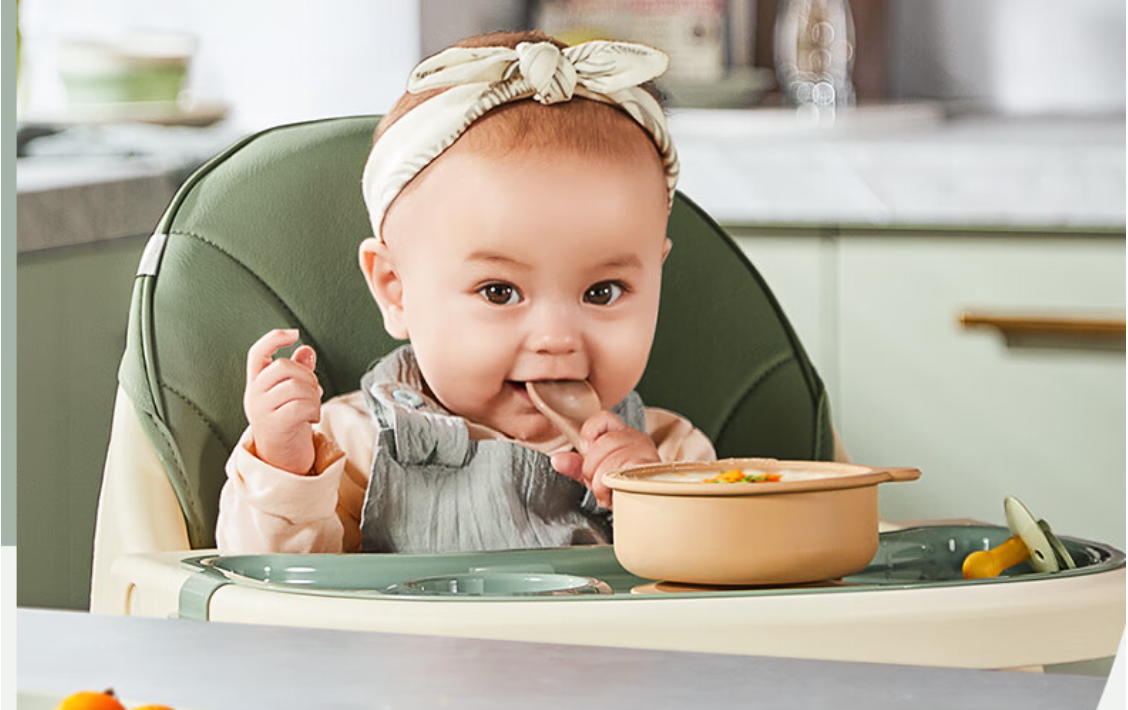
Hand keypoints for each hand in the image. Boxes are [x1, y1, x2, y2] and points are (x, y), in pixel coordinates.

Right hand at [243, 329, 322, 473]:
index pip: (257, 353)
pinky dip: (314, 410)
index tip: (294, 333)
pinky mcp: (275, 426)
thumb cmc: (287, 425)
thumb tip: (306, 349)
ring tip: (314, 408)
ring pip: (295, 386)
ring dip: (314, 396)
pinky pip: (301, 406)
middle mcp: (254, 395)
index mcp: (256, 384)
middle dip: (307, 376)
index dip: (274, 338)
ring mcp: (262, 411)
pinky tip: (313, 419)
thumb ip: (297, 371)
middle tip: (314, 391)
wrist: (281, 461)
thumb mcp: (290, 395)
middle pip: (283, 367)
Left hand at [550, 411, 660, 509]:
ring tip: (606, 493)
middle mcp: (637, 440)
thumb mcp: (596, 474)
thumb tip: (557, 459)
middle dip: (592, 468)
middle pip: (606, 442)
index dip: (589, 433)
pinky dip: (616, 488)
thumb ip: (577, 466)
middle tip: (595, 483)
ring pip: (615, 460)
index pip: (604, 418)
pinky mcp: (653, 473)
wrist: (650, 505)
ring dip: (603, 483)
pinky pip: (628, 475)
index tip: (586, 451)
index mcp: (622, 434)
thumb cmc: (624, 487)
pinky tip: (616, 495)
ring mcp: (648, 455)